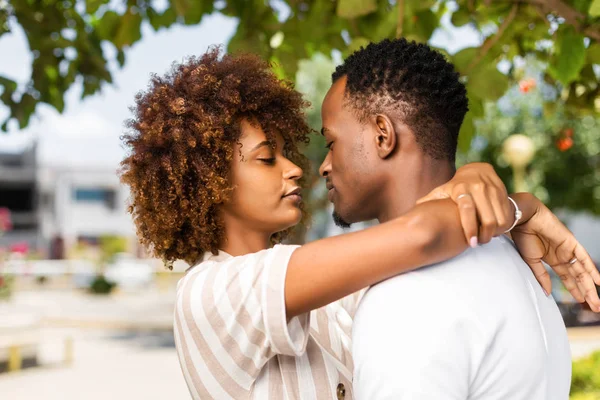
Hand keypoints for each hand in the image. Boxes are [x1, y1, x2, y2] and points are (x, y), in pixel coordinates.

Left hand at [417, 163, 511, 246]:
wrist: (476, 169)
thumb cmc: (455, 186)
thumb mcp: (442, 191)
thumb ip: (430, 201)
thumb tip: (415, 211)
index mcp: (460, 189)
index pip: (467, 210)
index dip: (470, 228)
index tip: (472, 243)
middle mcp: (478, 187)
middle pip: (487, 219)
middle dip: (485, 236)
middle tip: (479, 243)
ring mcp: (492, 189)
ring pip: (500, 219)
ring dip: (495, 232)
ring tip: (486, 236)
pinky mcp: (503, 191)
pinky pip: (508, 214)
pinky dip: (503, 225)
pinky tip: (495, 228)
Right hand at [511, 195, 599, 311]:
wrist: (524, 220)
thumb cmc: (523, 237)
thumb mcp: (531, 261)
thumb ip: (541, 276)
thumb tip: (547, 292)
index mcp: (552, 259)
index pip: (567, 277)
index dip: (574, 289)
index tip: (581, 301)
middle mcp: (562, 255)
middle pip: (577, 277)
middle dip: (586, 292)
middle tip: (594, 307)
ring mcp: (568, 250)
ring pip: (582, 271)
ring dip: (590, 287)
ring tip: (597, 302)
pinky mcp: (571, 244)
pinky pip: (584, 259)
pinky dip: (592, 270)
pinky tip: (599, 282)